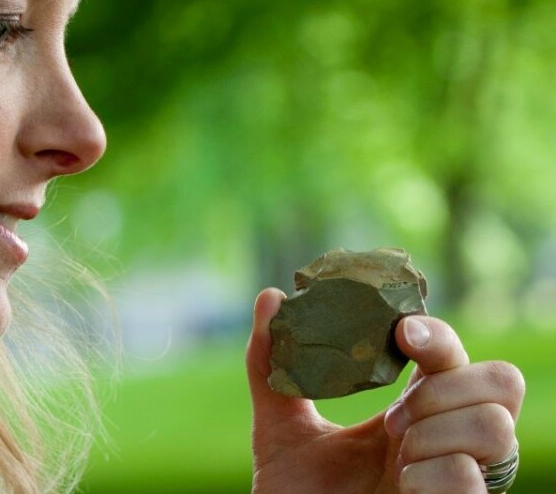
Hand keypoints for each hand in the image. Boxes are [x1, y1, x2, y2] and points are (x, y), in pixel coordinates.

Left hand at [246, 288, 524, 492]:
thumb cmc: (295, 491)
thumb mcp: (278, 423)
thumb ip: (270, 364)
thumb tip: (270, 298)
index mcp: (410, 411)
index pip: (453, 356)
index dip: (438, 335)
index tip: (401, 332)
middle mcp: (443, 440)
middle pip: (503, 383)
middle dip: (448, 385)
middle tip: (394, 413)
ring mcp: (455, 477)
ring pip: (498, 428)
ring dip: (438, 430)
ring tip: (395, 451)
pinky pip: (472, 480)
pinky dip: (433, 473)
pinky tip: (401, 482)